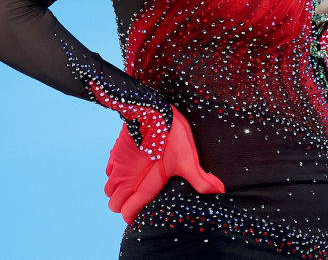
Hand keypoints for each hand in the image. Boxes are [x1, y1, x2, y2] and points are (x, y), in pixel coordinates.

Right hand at [104, 106, 224, 223]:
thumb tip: (219, 191)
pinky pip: (108, 172)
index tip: (142, 211)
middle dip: (123, 205)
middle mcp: (125, 180)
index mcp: (143, 186)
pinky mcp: (114, 154)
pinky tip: (129, 168)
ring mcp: (118, 167)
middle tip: (138, 198)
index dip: (134, 215)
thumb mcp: (189, 160)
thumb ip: (201, 180)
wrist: (152, 111)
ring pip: (108, 190)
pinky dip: (115, 174)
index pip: (127, 213)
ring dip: (118, 190)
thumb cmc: (172, 138)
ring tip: (133, 185)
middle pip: (113, 205)